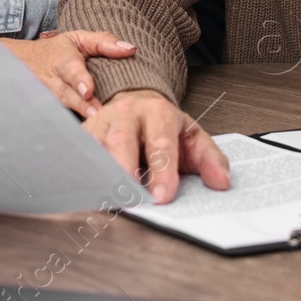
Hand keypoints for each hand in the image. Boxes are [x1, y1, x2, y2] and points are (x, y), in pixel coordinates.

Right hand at [3, 31, 135, 117]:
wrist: (19, 62)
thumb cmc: (58, 51)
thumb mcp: (80, 39)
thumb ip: (105, 42)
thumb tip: (131, 49)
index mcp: (62, 60)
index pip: (70, 70)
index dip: (79, 80)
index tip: (88, 91)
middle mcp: (52, 81)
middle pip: (66, 95)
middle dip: (81, 106)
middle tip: (97, 115)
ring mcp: (45, 99)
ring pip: (59, 110)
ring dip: (75, 118)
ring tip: (94, 127)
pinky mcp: (44, 112)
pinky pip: (56, 120)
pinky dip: (67, 128)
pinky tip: (84, 138)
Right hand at [83, 89, 230, 202]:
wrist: (136, 101)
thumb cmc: (163, 126)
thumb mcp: (192, 137)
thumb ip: (210, 159)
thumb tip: (222, 182)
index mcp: (158, 112)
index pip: (160, 143)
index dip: (162, 171)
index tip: (162, 196)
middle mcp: (126, 114)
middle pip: (121, 141)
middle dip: (124, 171)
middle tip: (129, 199)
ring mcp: (101, 121)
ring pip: (94, 147)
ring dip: (99, 174)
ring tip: (106, 199)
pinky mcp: (83, 133)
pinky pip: (78, 152)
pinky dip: (80, 171)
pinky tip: (85, 190)